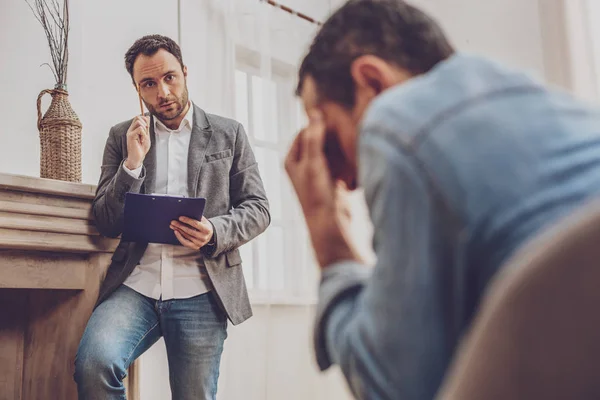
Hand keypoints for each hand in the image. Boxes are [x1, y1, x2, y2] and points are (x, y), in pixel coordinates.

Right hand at [125, 116, 150, 169]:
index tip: (147, 129)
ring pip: (139, 122)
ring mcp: (130, 132)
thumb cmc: (141, 148)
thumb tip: (147, 117)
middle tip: (145, 133)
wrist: (138, 157)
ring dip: (144, 130)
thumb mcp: (146, 135)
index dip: (145, 120)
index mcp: (134, 129)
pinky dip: (144, 134)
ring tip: (143, 137)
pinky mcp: (130, 136)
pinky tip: (142, 140)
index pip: (138, 117)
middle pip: (138, 117)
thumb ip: (146, 127)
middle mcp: (131, 129)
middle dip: (145, 124)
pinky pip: (140, 129)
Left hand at [170, 216, 213, 249]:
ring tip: (173, 226)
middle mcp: (204, 237)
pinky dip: (179, 237)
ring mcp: (199, 243)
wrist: (209, 236)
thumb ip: (197, 217)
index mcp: (207, 230)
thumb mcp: (204, 221)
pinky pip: (185, 243)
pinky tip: (176, 232)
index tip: (180, 217)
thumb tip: (186, 212)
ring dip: (178, 230)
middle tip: (173, 222)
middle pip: (189, 231)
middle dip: (180, 226)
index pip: (196, 224)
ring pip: (186, 236)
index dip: (187, 220)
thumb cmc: (205, 226)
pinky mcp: (195, 247)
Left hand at [285, 111, 359, 267]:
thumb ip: (314, 137)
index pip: (305, 132)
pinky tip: (355, 155)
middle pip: (317, 140)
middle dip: (330, 135)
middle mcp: (302, 165)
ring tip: (350, 139)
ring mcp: (317, 173)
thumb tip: (314, 113)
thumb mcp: (314, 162)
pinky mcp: (331, 181)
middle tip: (345, 126)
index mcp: (291, 159)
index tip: (334, 118)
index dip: (318, 124)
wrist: (330, 224)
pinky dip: (345, 158)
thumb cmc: (317, 195)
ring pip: (329, 151)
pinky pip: (339, 162)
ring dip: (339, 146)